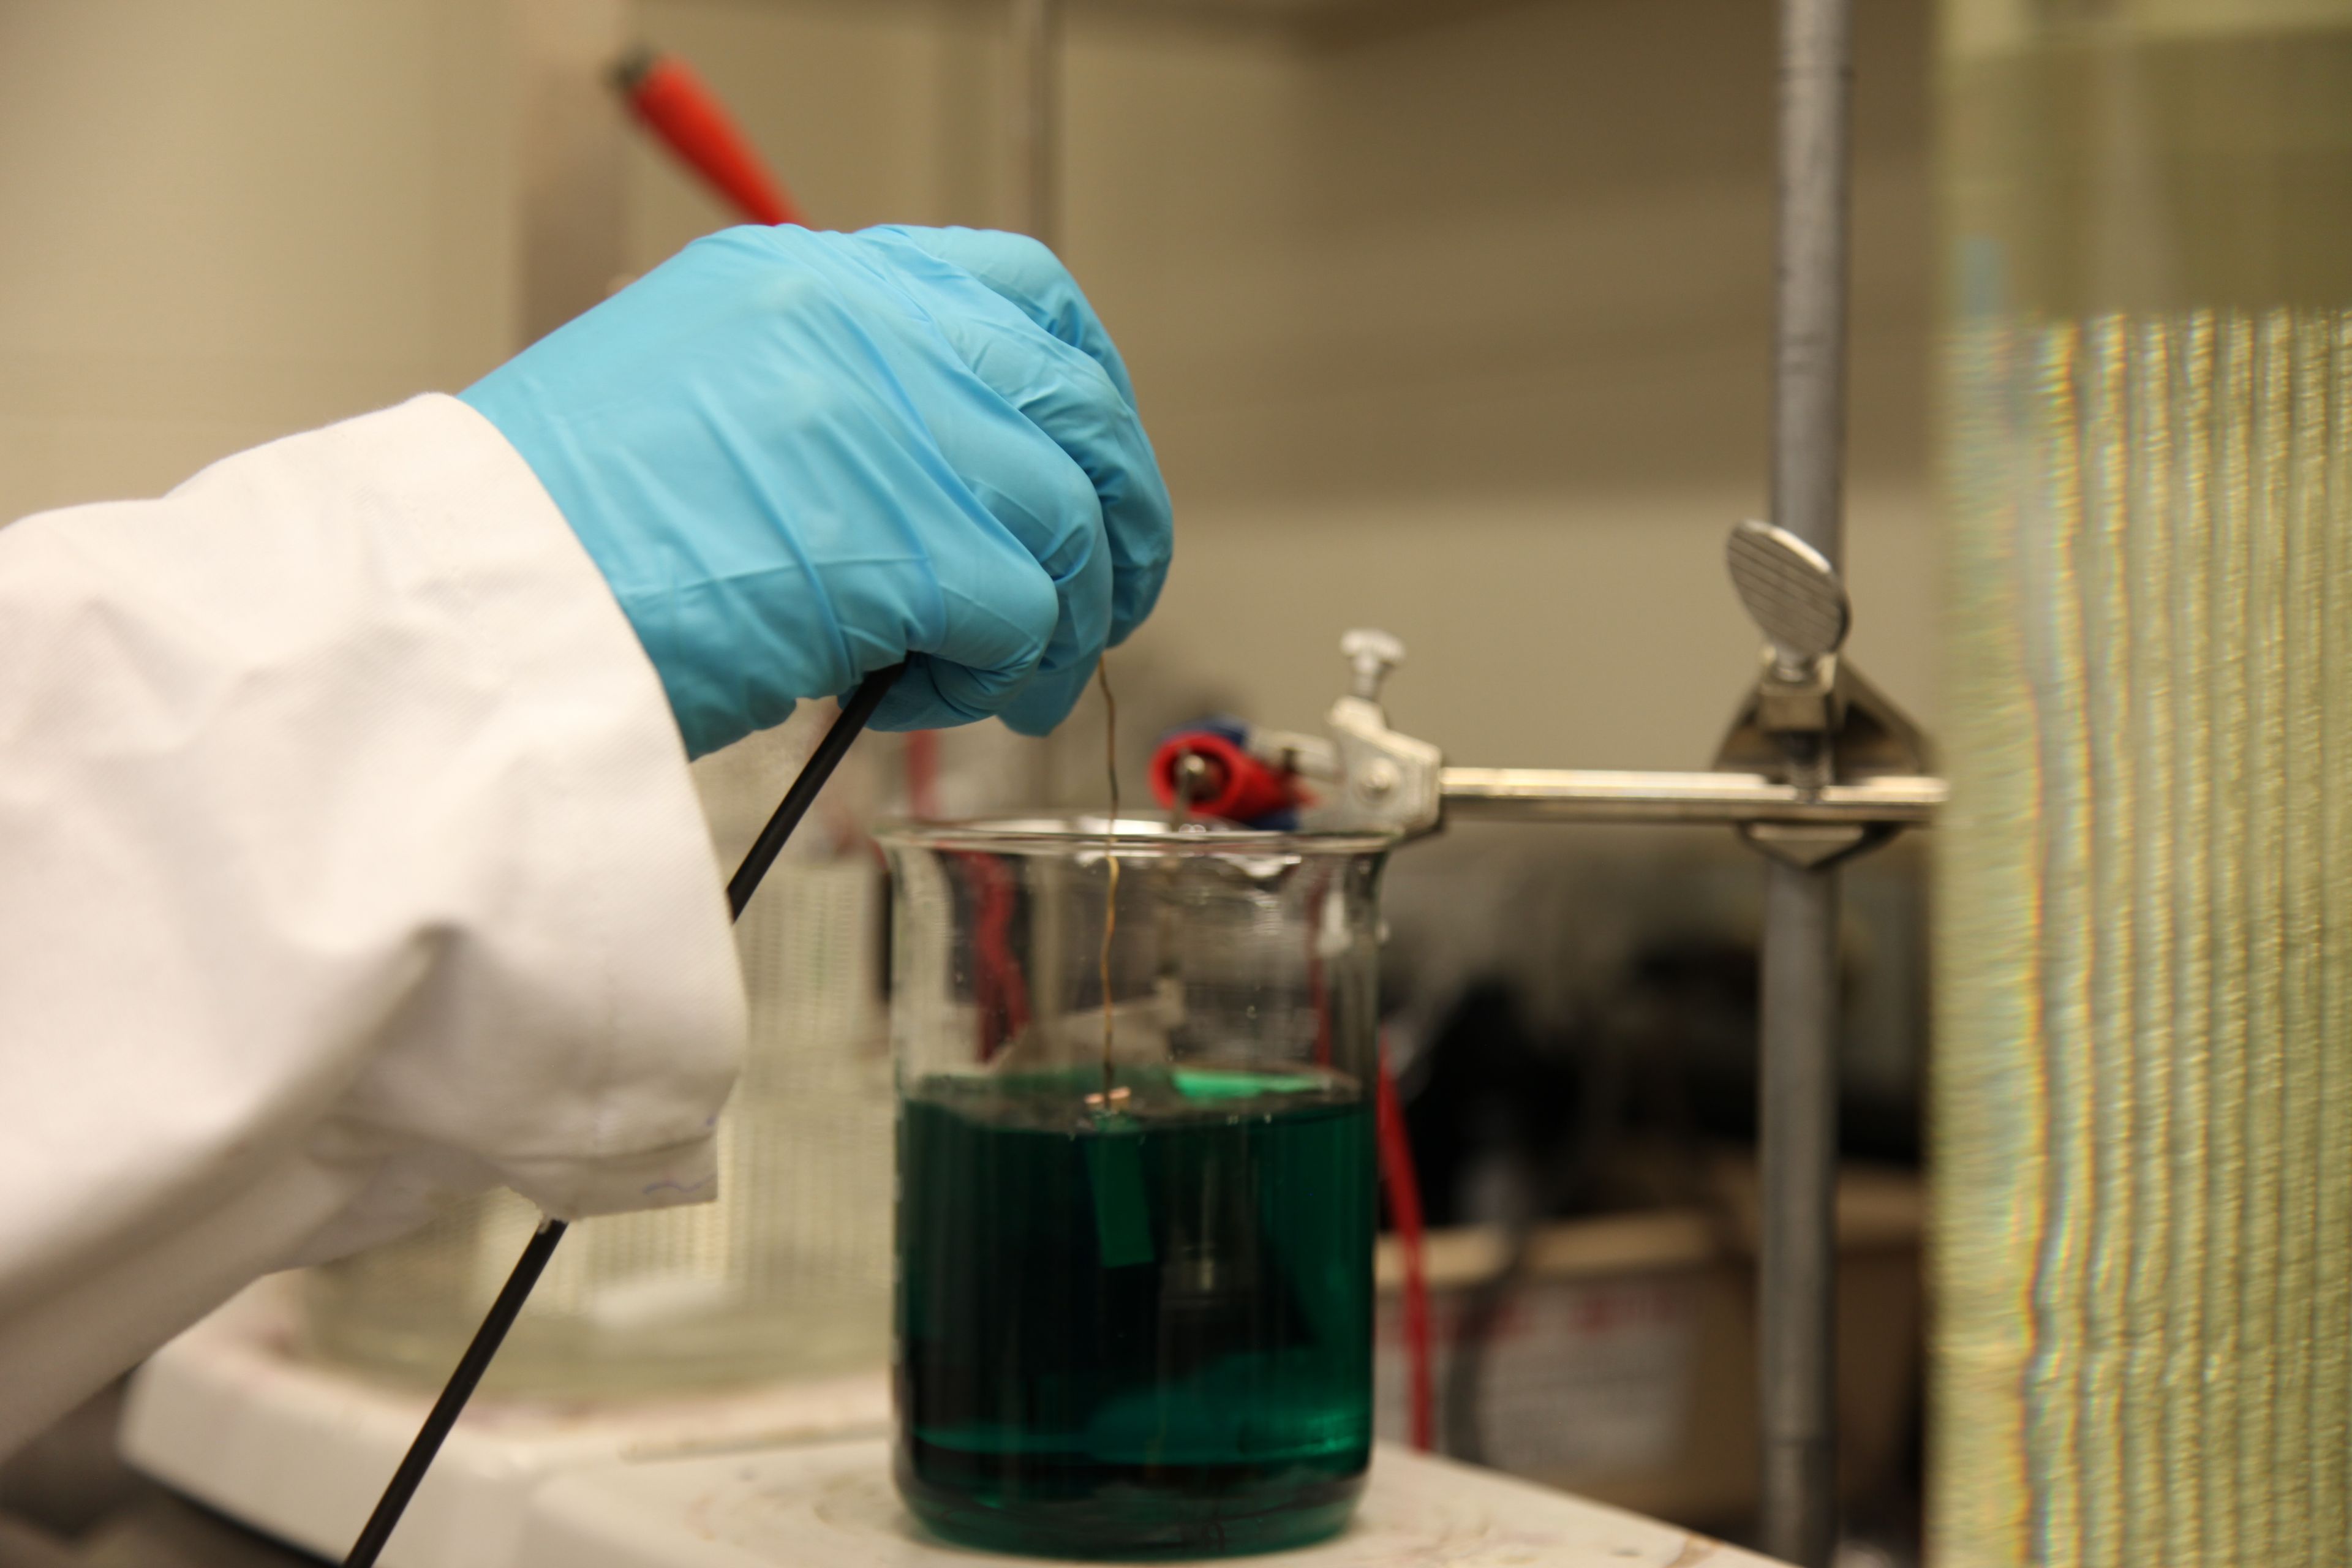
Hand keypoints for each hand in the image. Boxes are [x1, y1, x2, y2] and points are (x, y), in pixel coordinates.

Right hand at [459, 224, 1172, 756]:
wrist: (473, 605)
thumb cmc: (560, 537)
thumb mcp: (700, 403)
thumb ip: (836, 409)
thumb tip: (953, 486)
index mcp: (811, 280)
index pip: (1017, 292)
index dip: (1080, 389)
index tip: (1089, 467)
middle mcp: (866, 327)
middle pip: (1077, 407)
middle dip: (1114, 520)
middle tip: (1097, 601)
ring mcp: (892, 427)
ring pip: (1067, 520)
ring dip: (1053, 622)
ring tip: (994, 683)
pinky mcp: (908, 545)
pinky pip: (1028, 615)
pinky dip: (1002, 675)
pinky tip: (932, 702)